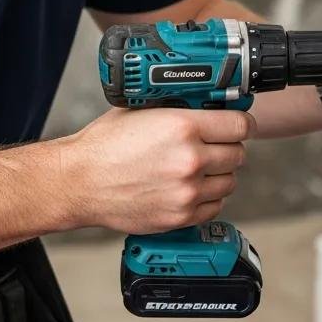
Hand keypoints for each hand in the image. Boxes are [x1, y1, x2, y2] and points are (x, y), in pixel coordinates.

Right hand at [59, 106, 254, 233]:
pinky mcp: (181, 216)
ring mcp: (187, 191)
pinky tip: (191, 189)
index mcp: (183, 127)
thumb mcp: (142, 111)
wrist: (79, 183)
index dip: (242, 123)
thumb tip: (208, 105)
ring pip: (229, 182)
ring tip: (200, 169)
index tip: (240, 125)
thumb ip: (180, 109)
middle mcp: (190, 160)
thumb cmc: (104, 147)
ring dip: (220, 175)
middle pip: (238, 154)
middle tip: (214, 147)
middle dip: (228, 148)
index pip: (240, 125)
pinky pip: (215, 206)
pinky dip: (208, 198)